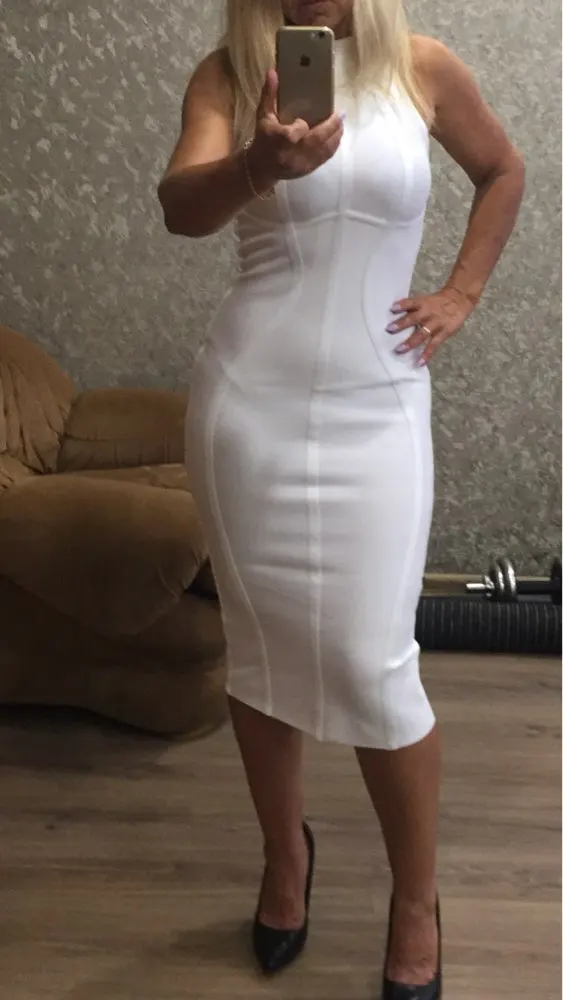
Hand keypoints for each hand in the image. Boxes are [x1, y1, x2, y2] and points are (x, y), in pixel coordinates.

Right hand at [249, 69, 342, 184]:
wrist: (261, 168)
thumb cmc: (263, 139)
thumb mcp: (263, 116)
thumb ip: (269, 94)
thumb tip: (273, 71)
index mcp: (280, 141)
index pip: (297, 130)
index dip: (301, 125)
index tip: (301, 121)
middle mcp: (293, 154)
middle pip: (317, 139)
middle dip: (331, 126)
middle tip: (340, 113)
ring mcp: (302, 164)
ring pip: (325, 149)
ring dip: (336, 135)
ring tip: (341, 122)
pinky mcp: (309, 170)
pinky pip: (325, 158)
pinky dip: (333, 146)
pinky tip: (337, 135)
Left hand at [386, 287, 473, 365]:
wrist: (459, 300)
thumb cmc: (437, 302)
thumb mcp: (425, 300)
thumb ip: (413, 308)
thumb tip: (394, 316)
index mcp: (423, 303)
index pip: (411, 303)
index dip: (402, 305)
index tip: (392, 309)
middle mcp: (428, 313)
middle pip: (414, 318)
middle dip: (401, 324)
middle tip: (389, 330)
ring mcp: (436, 324)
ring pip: (422, 334)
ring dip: (410, 342)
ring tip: (399, 350)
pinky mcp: (444, 333)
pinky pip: (434, 345)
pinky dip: (427, 354)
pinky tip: (419, 362)